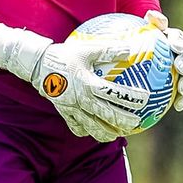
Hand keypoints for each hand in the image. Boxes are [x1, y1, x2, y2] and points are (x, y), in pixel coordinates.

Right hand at [0, 25, 145, 140]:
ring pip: (92, 127)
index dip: (131, 98)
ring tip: (117, 135)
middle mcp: (81, 100)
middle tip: (136, 124)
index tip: (145, 100)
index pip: (115, 95)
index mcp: (89, 84)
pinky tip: (93, 131)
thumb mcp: (87, 48)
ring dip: (106, 133)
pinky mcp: (63, 112)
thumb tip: (131, 48)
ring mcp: (72, 109)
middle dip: (123, 122)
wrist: (37, 64)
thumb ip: (109, 49)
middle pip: (106, 116)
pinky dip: (86, 131)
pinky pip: (76, 127)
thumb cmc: (64, 54)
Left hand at [145, 10, 182, 111]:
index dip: (179, 43)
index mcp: (175, 39)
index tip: (175, 47)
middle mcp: (182, 53)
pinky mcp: (181, 83)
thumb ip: (151, 23)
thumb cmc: (145, 42)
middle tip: (180, 68)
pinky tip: (178, 107)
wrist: (146, 55)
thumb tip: (152, 14)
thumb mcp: (146, 30)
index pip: (178, 39)